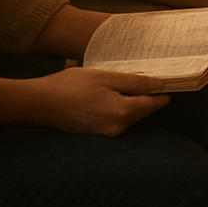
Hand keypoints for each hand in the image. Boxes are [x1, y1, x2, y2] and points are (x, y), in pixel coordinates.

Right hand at [0, 67, 168, 135]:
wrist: (40, 104)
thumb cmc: (71, 87)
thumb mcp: (106, 77)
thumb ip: (135, 82)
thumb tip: (160, 84)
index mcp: (123, 113)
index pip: (156, 103)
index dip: (163, 88)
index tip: (167, 76)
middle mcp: (119, 128)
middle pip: (146, 109)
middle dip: (147, 93)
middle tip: (142, 73)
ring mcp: (108, 133)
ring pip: (132, 114)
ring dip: (133, 99)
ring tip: (121, 81)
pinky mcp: (99, 132)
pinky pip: (119, 118)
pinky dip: (121, 106)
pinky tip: (110, 93)